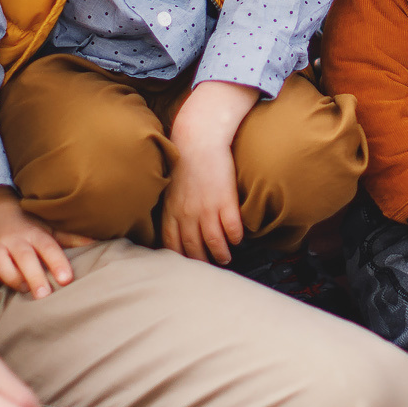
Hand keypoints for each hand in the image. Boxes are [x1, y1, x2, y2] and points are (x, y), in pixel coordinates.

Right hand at [0, 187, 81, 297]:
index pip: (49, 248)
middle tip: (44, 295)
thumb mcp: (46, 228)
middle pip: (25, 259)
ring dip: (12, 279)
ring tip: (22, 288)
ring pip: (1, 265)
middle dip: (35, 277)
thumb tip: (96, 243)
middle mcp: (14, 239)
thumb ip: (68, 238)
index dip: (58, 263)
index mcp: (34, 233)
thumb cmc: (24, 224)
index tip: (66, 279)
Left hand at [161, 80, 258, 263]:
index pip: (172, 244)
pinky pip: (232, 227)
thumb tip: (174, 226)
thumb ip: (172, 208)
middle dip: (201, 261)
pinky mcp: (225, 200)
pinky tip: (237, 238)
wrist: (198, 139)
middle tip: (208, 267)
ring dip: (221, 254)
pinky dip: (235, 236)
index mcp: (172, 211)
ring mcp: (207, 208)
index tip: (185, 266)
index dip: (179, 258)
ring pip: (213, 242)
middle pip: (193, 248)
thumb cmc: (184, 161)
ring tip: (225, 258)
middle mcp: (188, 214)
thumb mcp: (170, 188)